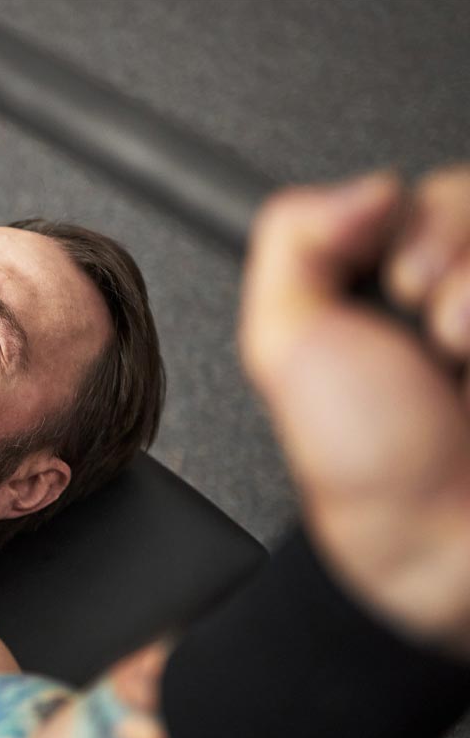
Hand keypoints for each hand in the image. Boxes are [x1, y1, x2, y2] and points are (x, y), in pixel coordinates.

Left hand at [239, 164, 469, 654]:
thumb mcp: (284, 342)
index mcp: (392, 289)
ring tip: (460, 349)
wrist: (448, 552)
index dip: (411, 217)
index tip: (394, 272)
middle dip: (449, 239)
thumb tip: (366, 185)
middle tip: (426, 309)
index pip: (421, 194)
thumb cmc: (367, 465)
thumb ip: (291, 243)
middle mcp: (462, 297)